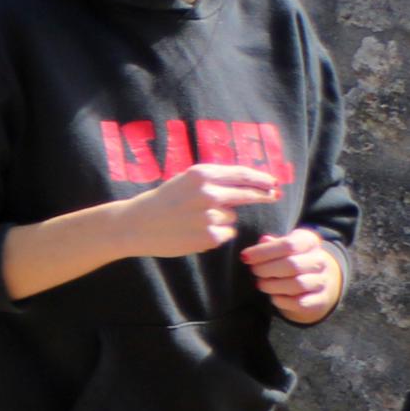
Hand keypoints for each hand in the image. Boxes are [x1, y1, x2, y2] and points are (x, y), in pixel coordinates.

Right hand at [109, 161, 280, 260]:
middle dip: (263, 195)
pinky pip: (226, 234)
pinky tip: (194, 232)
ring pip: (232, 217)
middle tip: (273, 196)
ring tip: (194, 220)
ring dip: (222, 219)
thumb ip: (213, 179)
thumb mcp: (184, 181)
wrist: (135, 224)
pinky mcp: (211, 236)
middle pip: (248, 194)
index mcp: (201, 174)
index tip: (274, 182)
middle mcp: (209, 193)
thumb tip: (249, 181)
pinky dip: (216, 234)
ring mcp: (211, 216)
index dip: (262, 178)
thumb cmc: (162, 201)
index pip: (243, 174)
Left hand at [244, 226, 344, 323]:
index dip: (263, 251)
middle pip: (292, 265)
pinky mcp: (320, 300)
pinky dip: (282, 300)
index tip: (245, 257)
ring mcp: (322, 281)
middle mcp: (320, 261)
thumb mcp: (280, 246)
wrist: (312, 281)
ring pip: (297, 284)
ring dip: (273, 285)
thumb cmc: (288, 258)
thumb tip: (263, 240)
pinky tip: (273, 296)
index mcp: (310, 242)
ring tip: (261, 284)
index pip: (288, 244)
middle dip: (266, 269)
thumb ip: (271, 244)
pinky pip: (300, 302)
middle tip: (254, 271)